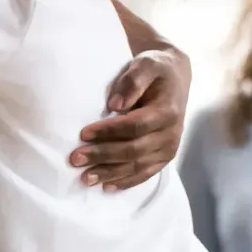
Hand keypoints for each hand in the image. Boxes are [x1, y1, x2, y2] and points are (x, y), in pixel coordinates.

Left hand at [68, 48, 190, 190]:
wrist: (175, 77)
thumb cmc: (155, 69)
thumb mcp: (145, 64)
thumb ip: (132, 81)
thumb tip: (115, 105)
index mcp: (167, 111)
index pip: (134, 126)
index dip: (108, 132)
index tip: (83, 134)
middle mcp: (171, 133)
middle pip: (134, 150)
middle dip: (103, 156)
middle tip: (75, 158)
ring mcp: (169, 148)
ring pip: (138, 166)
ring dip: (111, 174)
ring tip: (85, 178)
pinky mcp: (165, 156)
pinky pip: (146, 173)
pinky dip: (126, 182)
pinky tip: (107, 187)